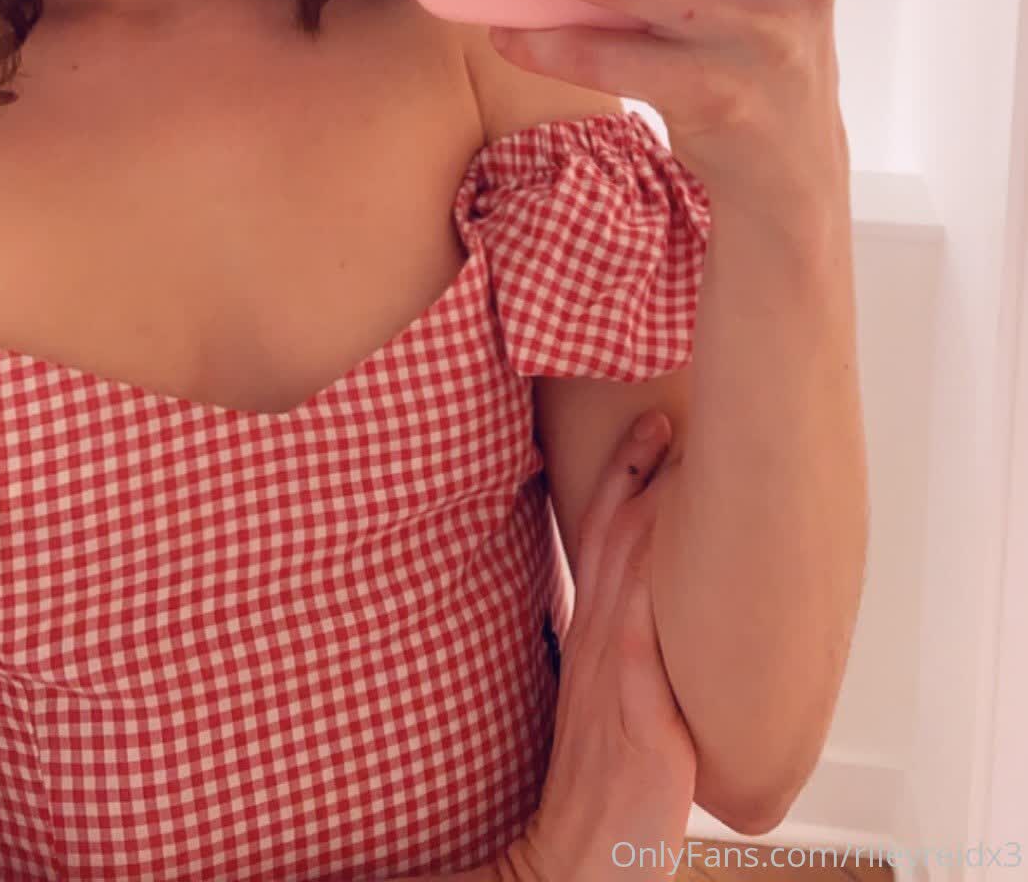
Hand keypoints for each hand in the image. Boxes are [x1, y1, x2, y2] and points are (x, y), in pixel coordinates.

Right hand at [496, 411, 695, 881]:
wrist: (579, 862)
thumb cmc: (603, 787)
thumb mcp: (605, 696)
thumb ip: (620, 644)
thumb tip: (650, 593)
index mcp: (594, 636)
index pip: (604, 537)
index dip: (623, 477)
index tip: (648, 426)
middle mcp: (600, 645)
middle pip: (613, 538)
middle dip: (638, 473)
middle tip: (661, 415)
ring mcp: (617, 678)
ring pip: (630, 574)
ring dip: (652, 512)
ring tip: (673, 455)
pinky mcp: (642, 719)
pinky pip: (645, 643)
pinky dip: (653, 593)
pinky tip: (666, 551)